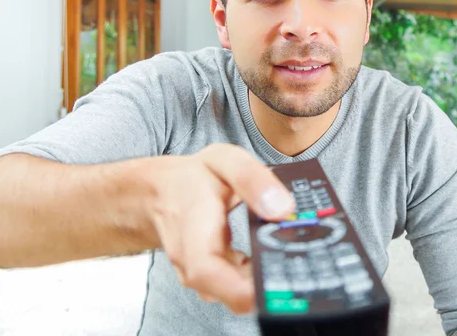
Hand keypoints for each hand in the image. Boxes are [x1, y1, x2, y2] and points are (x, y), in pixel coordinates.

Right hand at [144, 144, 294, 313]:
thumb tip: (284, 207)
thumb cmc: (190, 178)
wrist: (159, 193)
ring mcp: (198, 275)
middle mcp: (192, 262)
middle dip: (269, 286)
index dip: (247, 287)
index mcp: (194, 230)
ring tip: (289, 258)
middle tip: (298, 265)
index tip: (280, 280)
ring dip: (264, 283)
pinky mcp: (207, 280)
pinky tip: (272, 261)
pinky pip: (234, 288)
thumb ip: (252, 179)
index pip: (213, 274)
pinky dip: (256, 279)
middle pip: (232, 293)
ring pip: (236, 295)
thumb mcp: (223, 161)